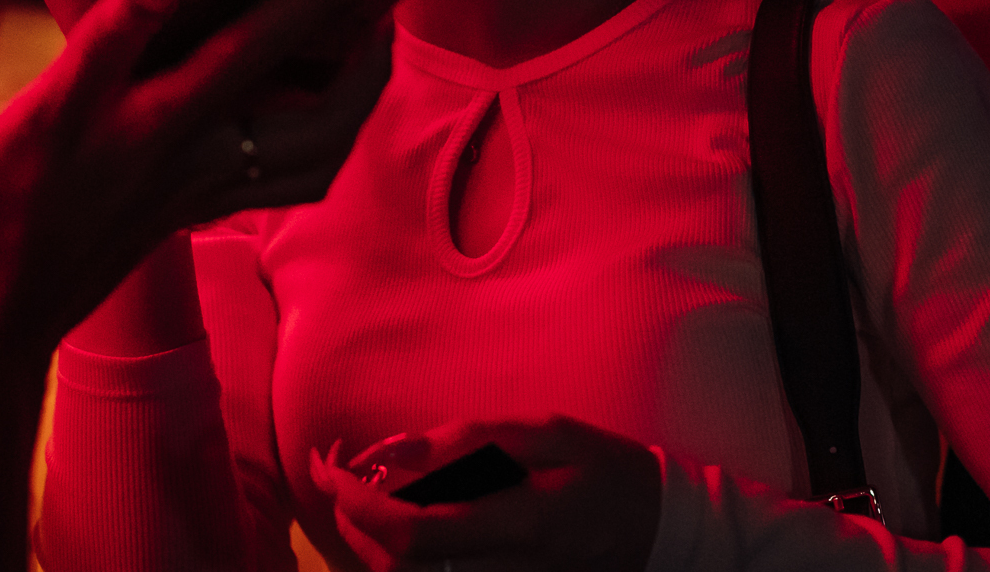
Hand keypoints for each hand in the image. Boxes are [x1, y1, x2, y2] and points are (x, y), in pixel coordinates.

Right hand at [0, 0, 414, 353]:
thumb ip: (96, 49)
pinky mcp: (199, 213)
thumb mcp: (34, 117)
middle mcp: (205, 159)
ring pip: (320, 149)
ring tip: (372, 44)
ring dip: (358, 94)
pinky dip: (324, 144)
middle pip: (324, 108)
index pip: (263, 44)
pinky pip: (292, 182)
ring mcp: (209, 192)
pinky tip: (322, 120)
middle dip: (370, 47)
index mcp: (166, 120)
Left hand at [310, 417, 661, 571]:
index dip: (362, 505)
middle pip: (398, 568)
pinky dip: (397, 558)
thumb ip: (469, 440)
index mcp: (522, 522)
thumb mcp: (546, 432)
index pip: (415, 531)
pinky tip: (391, 524)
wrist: (656, 527)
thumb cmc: (603, 469)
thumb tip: (395, 449)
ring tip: (356, 495)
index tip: (337, 468)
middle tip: (334, 476)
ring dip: (367, 543)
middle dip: (351, 523)